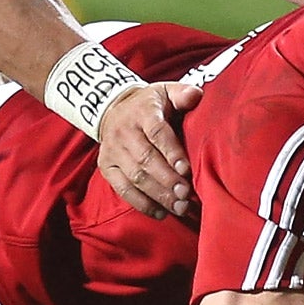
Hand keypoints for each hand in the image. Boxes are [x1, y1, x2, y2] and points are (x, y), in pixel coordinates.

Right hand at [96, 81, 200, 219]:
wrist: (112, 109)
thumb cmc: (150, 105)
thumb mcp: (165, 91)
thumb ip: (182, 93)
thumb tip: (196, 95)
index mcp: (142, 112)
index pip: (157, 132)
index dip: (171, 152)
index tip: (186, 170)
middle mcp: (124, 132)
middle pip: (145, 159)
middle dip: (167, 180)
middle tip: (187, 195)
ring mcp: (113, 151)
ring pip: (135, 177)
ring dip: (158, 195)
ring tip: (180, 207)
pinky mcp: (107, 167)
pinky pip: (123, 189)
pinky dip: (142, 203)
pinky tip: (161, 213)